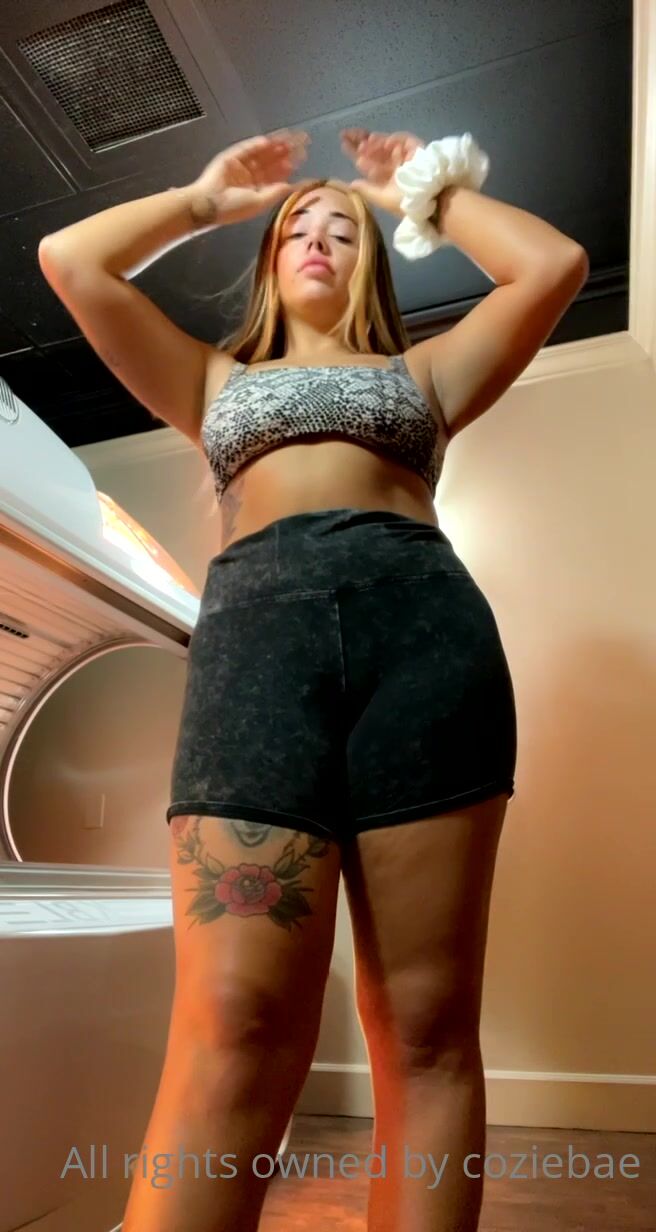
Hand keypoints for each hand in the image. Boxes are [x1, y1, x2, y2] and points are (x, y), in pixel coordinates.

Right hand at [190, 129, 314, 226]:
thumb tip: (295, 185)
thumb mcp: (260, 202)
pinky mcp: (230, 158)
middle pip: (272, 160)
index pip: (277, 174)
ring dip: (275, 145)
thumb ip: (278, 192)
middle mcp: (250, 177)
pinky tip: (269, 140)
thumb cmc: (233, 209)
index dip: (290, 165)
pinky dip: (256, 144)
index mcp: (258, 190)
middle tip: (301, 141)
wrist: (209, 204)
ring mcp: (240, 166)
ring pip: (261, 152)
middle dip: (286, 151)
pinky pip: (245, 148)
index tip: (303, 156)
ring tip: (289, 137)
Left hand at [340, 128, 425, 215]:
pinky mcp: (414, 148)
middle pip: (374, 148)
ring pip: (384, 143)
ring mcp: (403, 155)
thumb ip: (367, 190)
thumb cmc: (406, 202)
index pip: (367, 161)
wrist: (430, 200)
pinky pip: (400, 139)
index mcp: (384, 176)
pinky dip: (389, 139)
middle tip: (346, 134)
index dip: (354, 152)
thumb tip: (351, 183)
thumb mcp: (382, 198)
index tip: (343, 143)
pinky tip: (378, 142)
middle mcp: (392, 164)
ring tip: (363, 144)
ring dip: (372, 142)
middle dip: (360, 140)